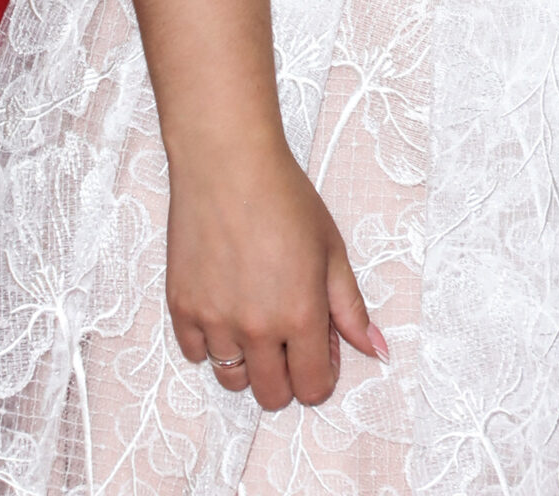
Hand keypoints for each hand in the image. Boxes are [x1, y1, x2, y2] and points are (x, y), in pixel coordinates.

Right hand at [166, 137, 386, 409]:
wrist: (228, 163)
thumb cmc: (285, 198)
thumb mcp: (331, 250)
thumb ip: (351, 308)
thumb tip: (376, 350)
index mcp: (300, 316)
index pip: (312, 389)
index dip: (322, 374)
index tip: (320, 349)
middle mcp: (256, 329)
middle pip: (272, 396)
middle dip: (287, 376)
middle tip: (289, 338)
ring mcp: (214, 322)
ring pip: (232, 379)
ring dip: (248, 360)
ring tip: (256, 316)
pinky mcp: (182, 309)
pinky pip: (196, 354)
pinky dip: (212, 342)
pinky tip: (226, 305)